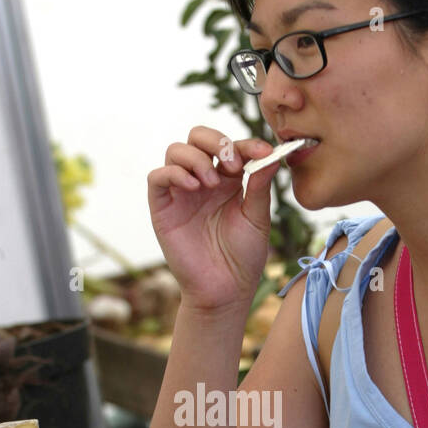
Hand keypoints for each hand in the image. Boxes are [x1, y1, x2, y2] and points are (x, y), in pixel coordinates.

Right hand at [147, 126, 283, 313]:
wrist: (225, 289)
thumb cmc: (243, 257)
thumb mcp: (257, 218)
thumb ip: (260, 185)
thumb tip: (270, 155)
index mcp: (228, 180)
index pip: (232, 146)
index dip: (246, 143)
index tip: (264, 152)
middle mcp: (203, 181)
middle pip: (198, 137)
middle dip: (215, 141)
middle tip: (232, 164)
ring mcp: (181, 192)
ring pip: (176, 151)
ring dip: (195, 158)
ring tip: (210, 183)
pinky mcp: (163, 207)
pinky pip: (157, 177)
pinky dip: (174, 173)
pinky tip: (193, 187)